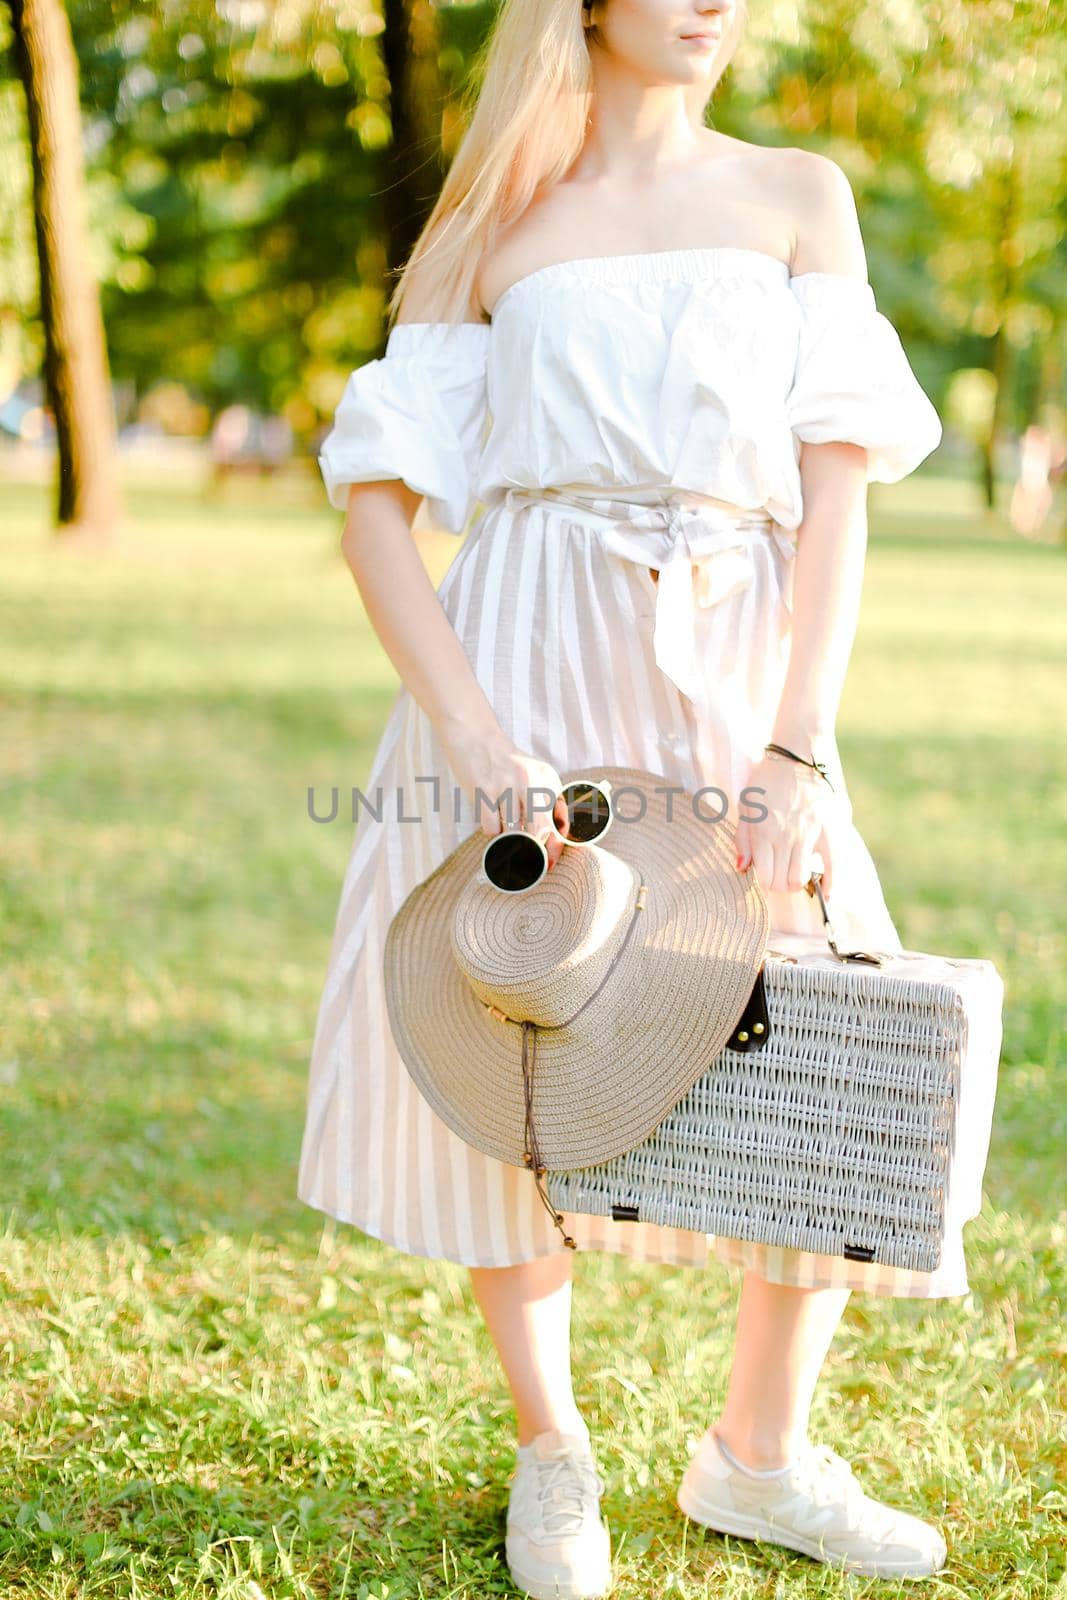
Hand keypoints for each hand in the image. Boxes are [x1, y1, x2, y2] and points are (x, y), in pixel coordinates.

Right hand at [437, 720, 570, 870]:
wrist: (476, 737)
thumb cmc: (507, 764)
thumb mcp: (536, 776)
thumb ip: (549, 804)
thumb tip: (555, 840)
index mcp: (548, 779)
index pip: (558, 822)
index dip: (554, 848)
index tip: (548, 863)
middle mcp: (530, 781)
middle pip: (538, 832)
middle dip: (533, 851)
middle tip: (526, 859)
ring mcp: (506, 784)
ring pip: (511, 832)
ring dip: (507, 836)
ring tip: (503, 820)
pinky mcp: (484, 789)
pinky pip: (490, 828)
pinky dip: (490, 829)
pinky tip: (489, 814)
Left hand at [735, 754, 837, 896]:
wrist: (800, 752)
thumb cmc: (769, 778)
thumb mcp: (746, 804)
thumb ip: (743, 838)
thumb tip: (741, 868)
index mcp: (763, 831)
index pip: (764, 876)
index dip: (766, 881)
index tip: (770, 874)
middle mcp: (785, 837)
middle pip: (782, 882)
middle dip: (780, 884)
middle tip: (783, 874)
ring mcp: (810, 835)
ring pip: (802, 878)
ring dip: (799, 882)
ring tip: (799, 873)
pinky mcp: (833, 829)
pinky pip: (835, 866)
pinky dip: (831, 884)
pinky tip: (828, 892)